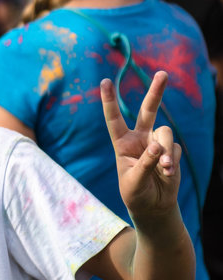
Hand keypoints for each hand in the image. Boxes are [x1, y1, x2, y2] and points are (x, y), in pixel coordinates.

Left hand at [101, 70, 181, 218]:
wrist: (153, 206)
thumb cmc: (135, 193)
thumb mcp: (133, 182)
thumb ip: (145, 164)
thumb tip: (158, 146)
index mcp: (122, 143)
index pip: (114, 119)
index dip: (109, 101)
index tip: (105, 81)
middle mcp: (140, 138)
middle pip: (149, 110)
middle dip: (156, 91)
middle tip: (163, 73)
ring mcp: (157, 143)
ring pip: (165, 133)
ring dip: (166, 150)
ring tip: (165, 168)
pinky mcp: (172, 152)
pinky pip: (175, 150)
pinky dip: (173, 161)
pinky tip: (168, 174)